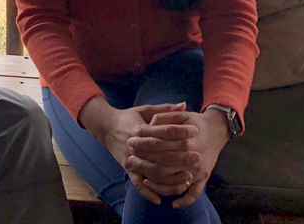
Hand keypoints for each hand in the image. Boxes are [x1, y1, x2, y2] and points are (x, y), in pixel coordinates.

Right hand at [78, 97, 197, 204]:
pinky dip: (147, 192)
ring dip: (171, 176)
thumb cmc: (129, 117)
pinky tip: (160, 199)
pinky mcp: (127, 168)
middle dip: (180, 156)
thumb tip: (184, 104)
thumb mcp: (145, 110)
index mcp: (141, 128)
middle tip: (198, 156)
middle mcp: (135, 145)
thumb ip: (165, 109)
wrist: (105, 126)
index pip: (163, 131)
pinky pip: (137, 183)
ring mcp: (131, 158)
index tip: (195, 131)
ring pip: (152, 171)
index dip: (180, 131)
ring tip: (188, 177)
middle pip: (161, 153)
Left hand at [127, 109, 227, 207]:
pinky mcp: (203, 178)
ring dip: (157, 183)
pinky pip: (194, 193)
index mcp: (185, 141)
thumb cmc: (195, 122)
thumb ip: (165, 117)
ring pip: (174, 182)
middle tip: (131, 159)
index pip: (158, 145)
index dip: (143, 144)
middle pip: (163, 166)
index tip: (131, 142)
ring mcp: (198, 170)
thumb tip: (150, 124)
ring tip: (144, 178)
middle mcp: (192, 158)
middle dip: (144, 163)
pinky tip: (173, 203)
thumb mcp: (180, 115)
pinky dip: (184, 200)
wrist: (217, 130)